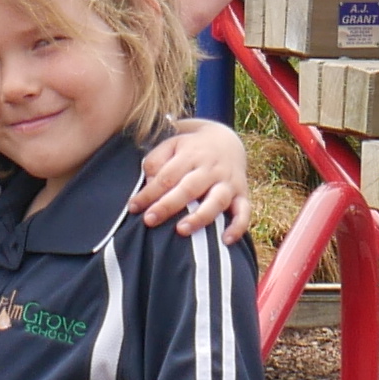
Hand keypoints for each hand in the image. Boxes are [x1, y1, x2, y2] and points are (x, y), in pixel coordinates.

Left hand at [130, 118, 255, 240]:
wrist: (226, 139)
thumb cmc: (190, 148)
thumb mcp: (171, 144)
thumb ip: (156, 161)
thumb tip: (149, 184)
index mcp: (191, 155)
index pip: (167, 175)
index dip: (149, 192)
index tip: (134, 207)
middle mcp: (211, 168)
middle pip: (189, 188)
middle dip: (169, 205)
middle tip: (149, 220)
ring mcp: (228, 182)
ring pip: (217, 200)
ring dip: (200, 217)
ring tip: (182, 230)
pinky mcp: (242, 194)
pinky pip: (244, 211)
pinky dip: (238, 226)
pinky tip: (226, 240)